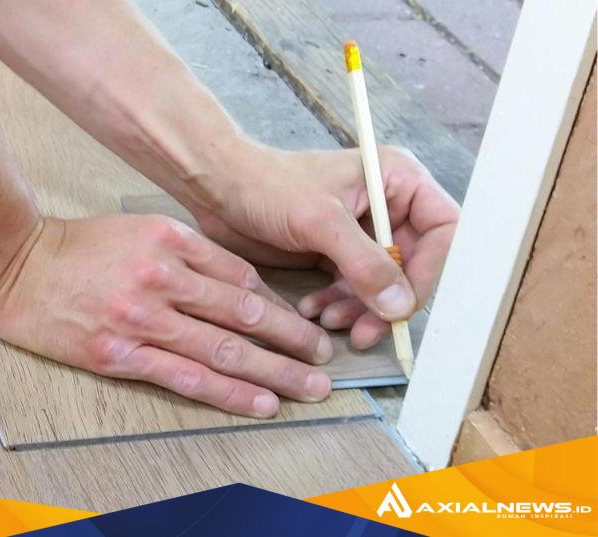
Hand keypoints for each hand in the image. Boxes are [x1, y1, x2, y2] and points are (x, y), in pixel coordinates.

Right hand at [0, 214, 334, 417]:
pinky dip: (229, 392)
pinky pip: (186, 377)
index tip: (301, 323)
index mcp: (170, 239)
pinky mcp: (119, 354)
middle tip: (323, 358)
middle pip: (243, 313)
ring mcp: (141, 318)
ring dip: (274, 372)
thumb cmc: (76, 247)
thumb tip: (239, 285)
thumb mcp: (137, 228)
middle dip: (292, 340)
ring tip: (309, 387)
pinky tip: (259, 402)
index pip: (241, 276)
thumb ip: (186, 252)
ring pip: (224, 348)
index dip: (279, 304)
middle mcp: (161, 277)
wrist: (14, 266)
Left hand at [186, 141, 458, 348]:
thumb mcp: (321, 222)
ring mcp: (363, 232)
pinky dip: (338, 305)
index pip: (443, 231)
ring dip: (360, 309)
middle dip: (387, 301)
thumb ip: (365, 263)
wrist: (218, 188)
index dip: (430, 271)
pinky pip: (353, 289)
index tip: (403, 304)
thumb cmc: (267, 185)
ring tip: (327, 320)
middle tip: (364, 332)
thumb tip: (400, 306)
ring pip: (382, 284)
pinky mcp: (337, 253)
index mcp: (397, 180)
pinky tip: (313, 311)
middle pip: (414, 265)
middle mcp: (388, 205)